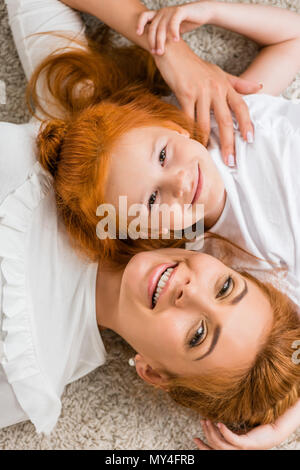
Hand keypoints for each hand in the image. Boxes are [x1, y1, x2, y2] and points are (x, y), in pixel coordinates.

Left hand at [137, 2, 212, 54]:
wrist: (202, 13)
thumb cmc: (186, 22)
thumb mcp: (172, 30)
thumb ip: (164, 36)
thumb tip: (156, 51)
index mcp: (159, 15)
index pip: (144, 16)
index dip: (140, 24)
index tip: (138, 33)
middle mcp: (163, 12)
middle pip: (153, 27)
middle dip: (152, 41)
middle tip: (156, 53)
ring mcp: (171, 11)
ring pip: (162, 27)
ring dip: (161, 41)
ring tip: (162, 52)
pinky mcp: (181, 11)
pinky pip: (173, 22)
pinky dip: (173, 32)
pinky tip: (176, 41)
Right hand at [153, 40, 258, 164]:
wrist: (174, 53)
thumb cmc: (195, 66)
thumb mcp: (219, 73)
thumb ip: (238, 84)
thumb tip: (259, 88)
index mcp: (225, 86)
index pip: (241, 107)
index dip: (246, 124)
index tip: (249, 140)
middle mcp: (216, 89)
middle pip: (225, 120)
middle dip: (228, 143)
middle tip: (230, 160)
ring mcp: (200, 91)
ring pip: (204, 123)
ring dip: (205, 141)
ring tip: (207, 155)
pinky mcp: (184, 94)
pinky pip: (188, 118)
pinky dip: (188, 131)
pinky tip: (189, 141)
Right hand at [194, 419, 287, 449]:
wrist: (272, 434)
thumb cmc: (255, 433)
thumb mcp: (238, 434)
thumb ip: (228, 434)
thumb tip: (215, 426)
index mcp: (232, 451)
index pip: (214, 451)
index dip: (203, 446)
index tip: (195, 438)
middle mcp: (235, 453)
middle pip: (215, 446)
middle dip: (206, 434)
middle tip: (202, 421)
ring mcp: (240, 450)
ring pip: (220, 444)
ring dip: (212, 432)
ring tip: (207, 420)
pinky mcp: (246, 444)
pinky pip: (231, 439)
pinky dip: (224, 431)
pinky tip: (219, 422)